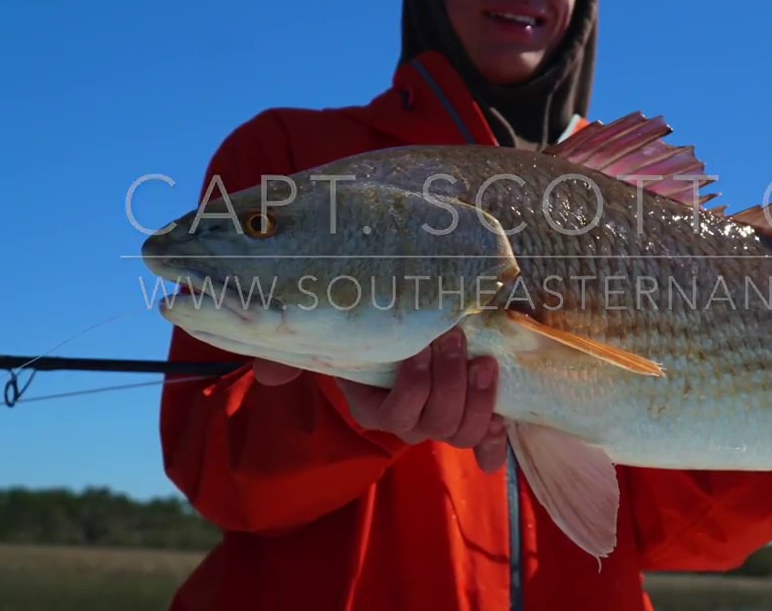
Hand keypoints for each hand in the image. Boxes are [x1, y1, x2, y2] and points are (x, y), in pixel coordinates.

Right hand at [252, 327, 508, 473]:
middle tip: (453, 338)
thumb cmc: (363, 333)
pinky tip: (504, 417)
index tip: (418, 348)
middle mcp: (412, 423)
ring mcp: (444, 420)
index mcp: (377, 410)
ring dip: (478, 396)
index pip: (397, 417)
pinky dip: (496, 437)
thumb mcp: (325, 340)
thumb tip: (267, 375)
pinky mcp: (473, 413)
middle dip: (449, 383)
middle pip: (437, 424)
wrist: (396, 326)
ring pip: (464, 430)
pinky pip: (486, 444)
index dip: (413, 389)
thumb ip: (290, 358)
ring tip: (482, 358)